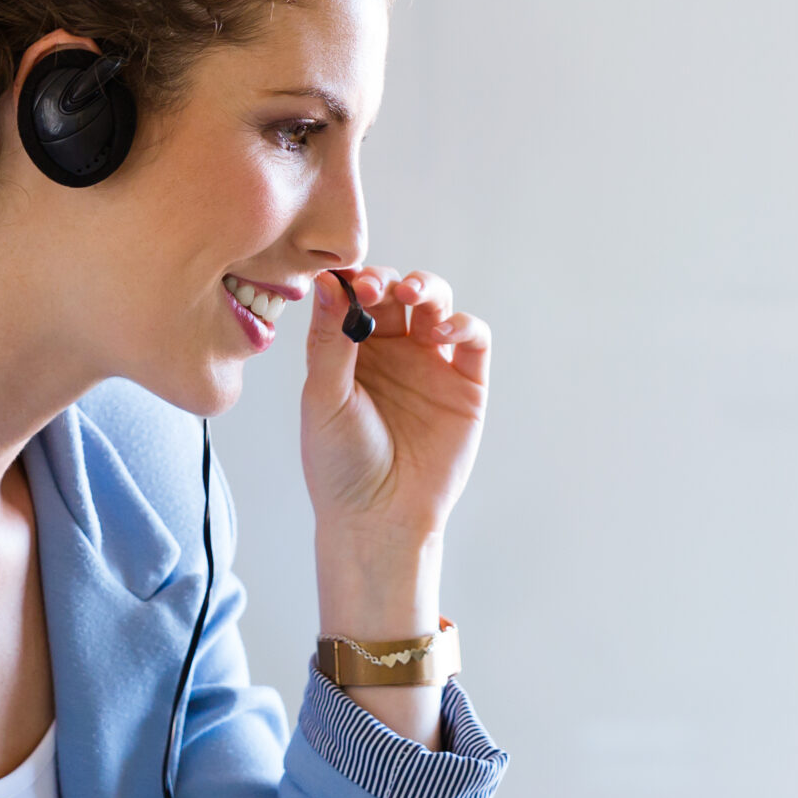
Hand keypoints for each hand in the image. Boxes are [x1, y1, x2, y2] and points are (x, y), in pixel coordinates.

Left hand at [301, 267, 488, 631]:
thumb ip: (328, 340)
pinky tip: (443, 331)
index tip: (348, 280)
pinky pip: (473, 338)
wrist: (379, 519)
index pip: (357, 295)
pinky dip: (463, 323)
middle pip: (398, 290)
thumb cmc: (340, 465)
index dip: (355, 279)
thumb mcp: (323, 398)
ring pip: (438, 304)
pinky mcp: (466, 384)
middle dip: (389, 280)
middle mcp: (391, 351)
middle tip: (377, 288)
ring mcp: (430, 365)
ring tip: (413, 296)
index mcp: (350, 350)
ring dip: (428, 288)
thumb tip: (327, 280)